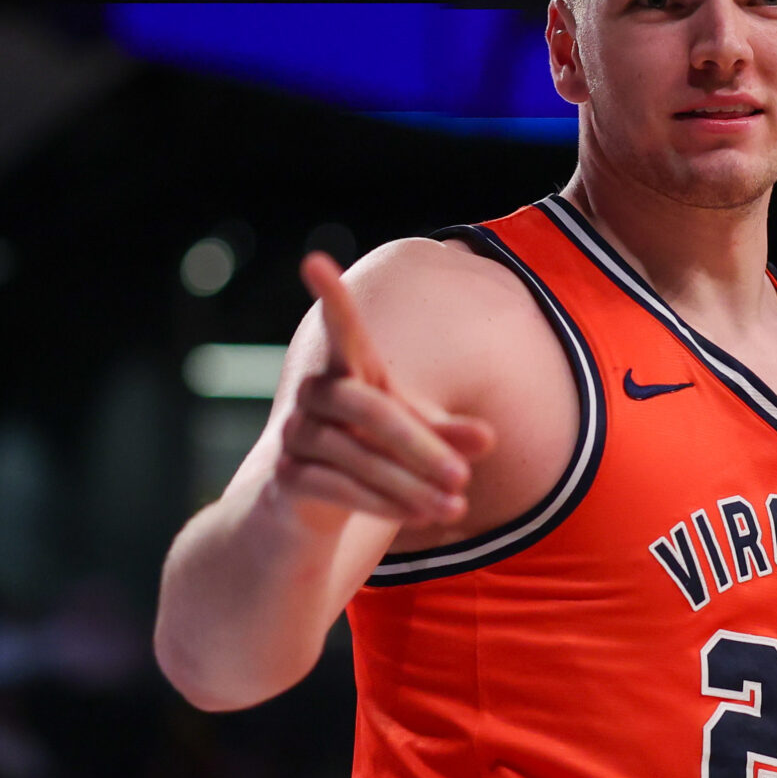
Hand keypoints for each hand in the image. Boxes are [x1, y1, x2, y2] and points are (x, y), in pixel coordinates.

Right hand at [273, 251, 494, 531]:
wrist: (306, 515)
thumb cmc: (370, 458)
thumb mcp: (415, 443)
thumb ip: (448, 437)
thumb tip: (489, 438)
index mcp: (348, 374)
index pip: (340, 331)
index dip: (331, 299)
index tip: (315, 260)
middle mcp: (314, 398)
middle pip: (366, 407)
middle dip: (420, 446)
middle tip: (467, 477)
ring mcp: (295, 438)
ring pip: (354, 455)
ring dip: (410, 484)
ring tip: (456, 508)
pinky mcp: (287, 481)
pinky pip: (336, 488)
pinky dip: (383, 504)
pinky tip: (421, 517)